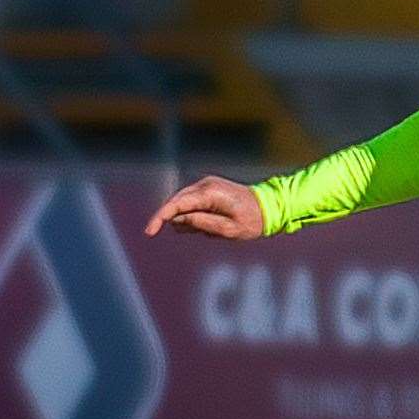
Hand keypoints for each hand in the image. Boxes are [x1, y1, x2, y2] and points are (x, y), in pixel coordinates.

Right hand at [143, 175, 264, 238]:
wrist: (270, 207)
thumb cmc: (252, 221)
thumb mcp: (228, 230)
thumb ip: (202, 224)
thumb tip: (179, 220)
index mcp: (210, 193)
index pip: (177, 204)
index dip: (160, 217)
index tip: (149, 232)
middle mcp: (206, 185)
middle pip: (176, 202)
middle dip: (172, 219)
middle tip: (189, 234)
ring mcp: (207, 185)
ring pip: (183, 203)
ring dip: (187, 219)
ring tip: (214, 230)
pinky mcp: (209, 189)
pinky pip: (192, 203)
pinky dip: (194, 216)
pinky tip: (212, 225)